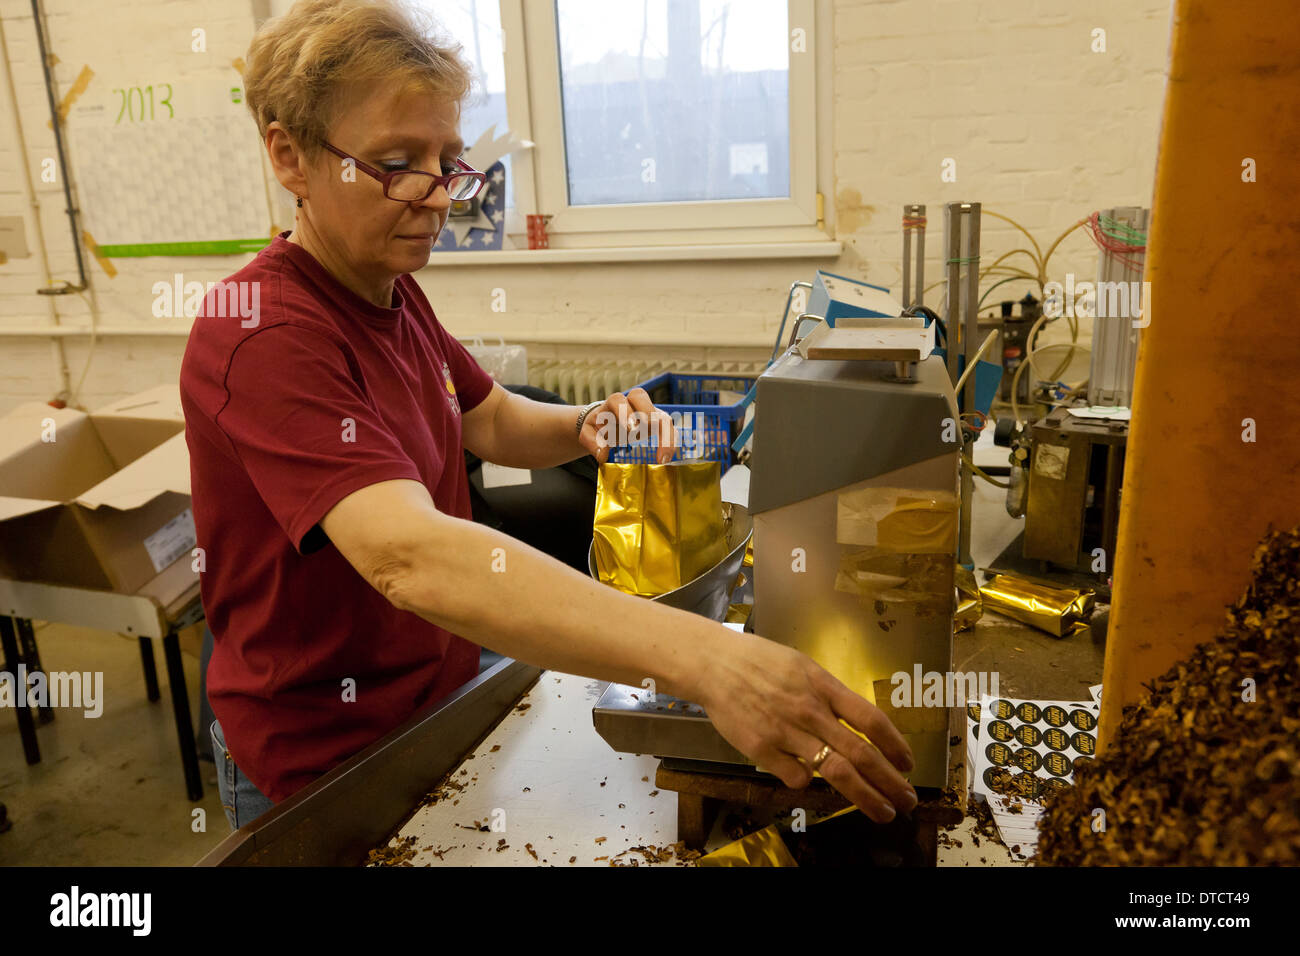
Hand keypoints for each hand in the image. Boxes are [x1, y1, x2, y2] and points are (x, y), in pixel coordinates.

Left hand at [580, 388, 678, 464]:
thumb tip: (602, 455)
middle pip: (640, 397)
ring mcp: (647, 411)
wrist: (607, 425)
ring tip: (662, 456)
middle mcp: (631, 403)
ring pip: (660, 415)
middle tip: (642, 432)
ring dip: (664, 434)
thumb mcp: (588, 433)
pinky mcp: (657, 423)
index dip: (624, 412)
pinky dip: (670, 443)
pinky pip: (669, 429)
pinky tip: (667, 458)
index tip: (629, 429)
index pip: (617, 399)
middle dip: (644, 412)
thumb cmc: (599, 427)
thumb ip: (591, 442)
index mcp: (613, 403)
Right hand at [696, 629, 917, 823]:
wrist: (714, 664)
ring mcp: (786, 731)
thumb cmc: (759, 662)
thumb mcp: (803, 666)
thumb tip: (858, 724)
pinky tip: (807, 779)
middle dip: (891, 781)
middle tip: (909, 801)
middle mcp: (810, 710)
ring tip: (884, 811)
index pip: (870, 719)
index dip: (896, 745)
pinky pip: (796, 777)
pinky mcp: (761, 749)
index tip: (908, 764)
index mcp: (823, 685)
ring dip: (866, 796)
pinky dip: (807, 782)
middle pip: (861, 753)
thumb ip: (829, 695)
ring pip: (836, 771)